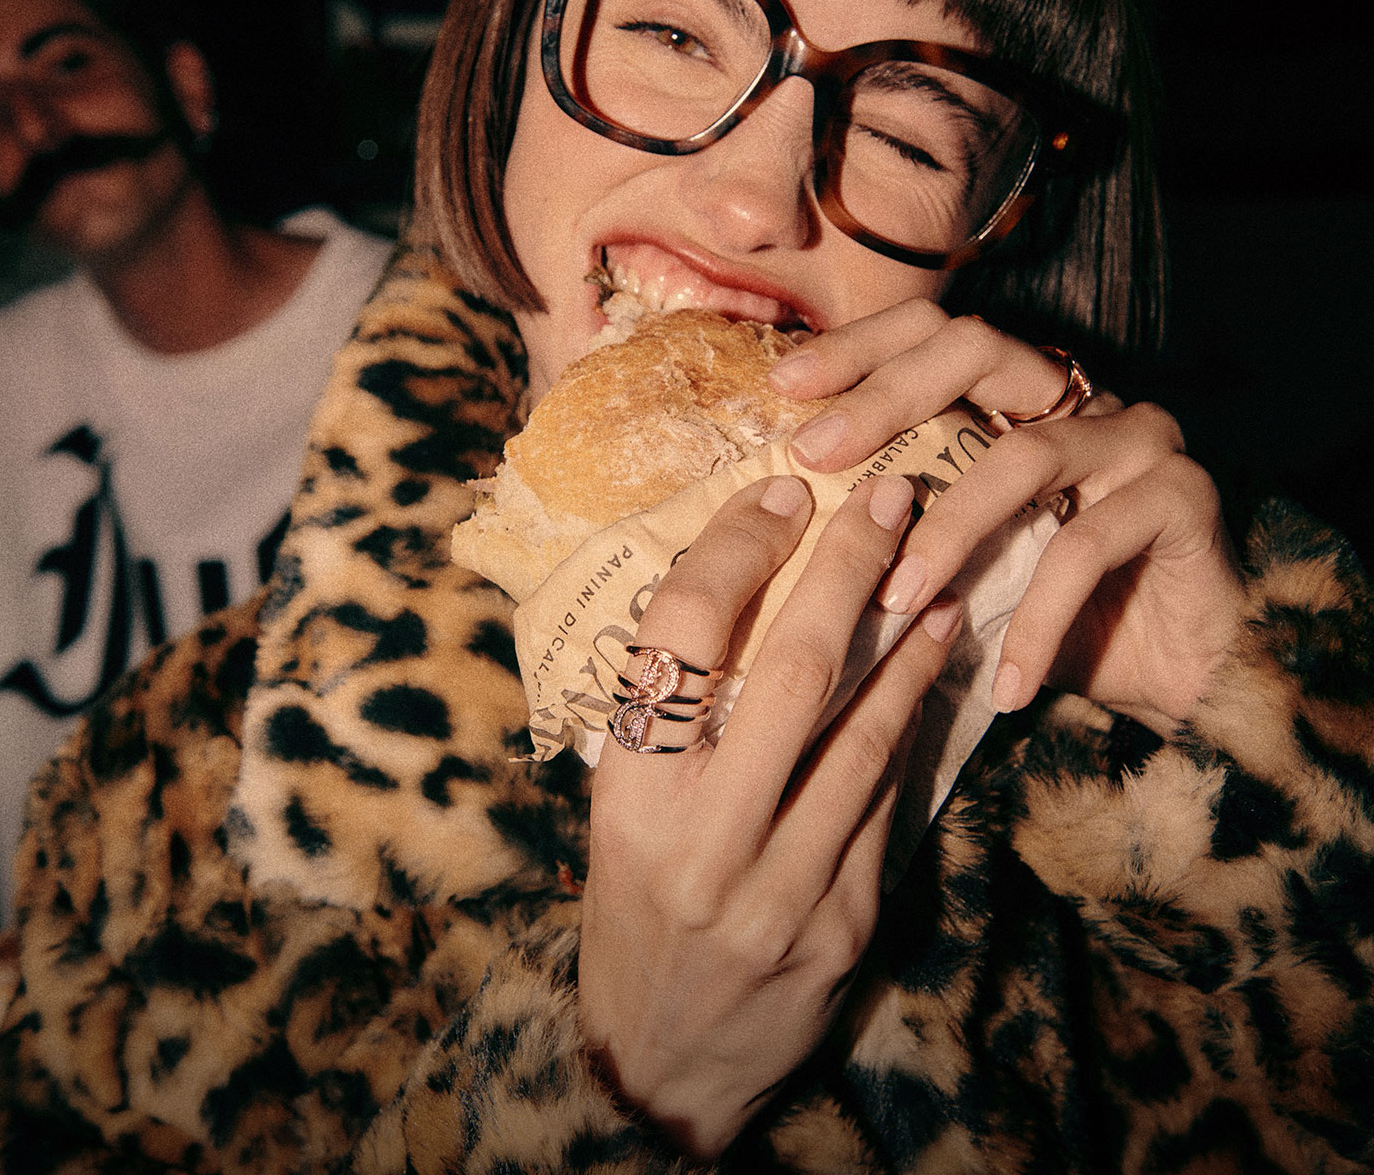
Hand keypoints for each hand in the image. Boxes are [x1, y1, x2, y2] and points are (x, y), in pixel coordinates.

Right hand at [578, 473, 960, 1157]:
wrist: (667, 1064)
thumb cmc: (633, 916)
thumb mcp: (623, 817)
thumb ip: (670, 723)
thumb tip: (741, 598)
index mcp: (630, 795)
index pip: (682, 637)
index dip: (736, 549)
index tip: (780, 497)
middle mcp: (704, 836)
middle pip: (793, 668)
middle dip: (848, 568)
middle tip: (890, 500)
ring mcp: (784, 884)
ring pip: (864, 730)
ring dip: (909, 642)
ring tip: (938, 576)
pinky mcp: (847, 920)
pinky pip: (889, 797)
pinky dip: (912, 721)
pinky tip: (935, 670)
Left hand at [769, 299, 1246, 726]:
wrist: (1177, 678)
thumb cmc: (1048, 615)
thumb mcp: (960, 563)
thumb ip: (898, 524)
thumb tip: (781, 521)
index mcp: (1018, 395)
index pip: (934, 332)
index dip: (859, 347)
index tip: (785, 388)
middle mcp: (1078, 397)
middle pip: (976, 349)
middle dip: (884, 399)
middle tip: (815, 456)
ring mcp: (1137, 436)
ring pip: (1023, 455)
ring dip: (949, 532)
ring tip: (896, 603)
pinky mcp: (1183, 495)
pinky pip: (1088, 547)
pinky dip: (1036, 621)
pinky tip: (1004, 684)